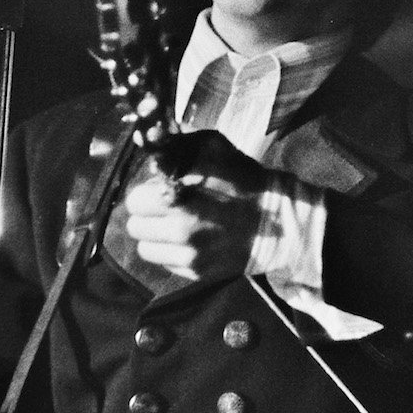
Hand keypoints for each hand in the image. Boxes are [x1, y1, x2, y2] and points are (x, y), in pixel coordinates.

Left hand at [124, 130, 268, 280]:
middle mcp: (181, 228)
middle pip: (135, 224)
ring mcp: (189, 254)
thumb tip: (146, 140)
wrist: (278, 221)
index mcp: (180, 196)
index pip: (135, 199)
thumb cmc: (242, 179)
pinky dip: (171, 252)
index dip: (147, 189)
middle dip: (147, 214)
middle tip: (165, 207)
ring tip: (174, 225)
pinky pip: (164, 263)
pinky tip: (190, 239)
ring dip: (154, 236)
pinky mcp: (196, 273)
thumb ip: (175, 142)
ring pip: (144, 248)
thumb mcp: (212, 147)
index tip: (160, 186)